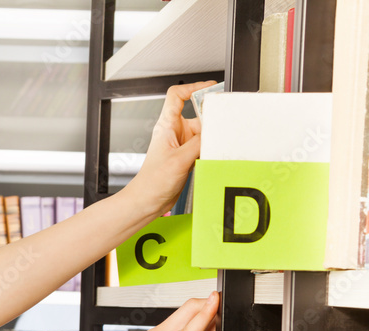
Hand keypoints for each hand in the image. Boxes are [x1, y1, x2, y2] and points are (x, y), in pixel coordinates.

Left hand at [124, 81, 214, 219]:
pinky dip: (211, 148)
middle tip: (224, 124)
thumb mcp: (179, 160)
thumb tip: (215, 132)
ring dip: (212, 137)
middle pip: (198, 115)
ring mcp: (181, 144)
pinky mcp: (186, 157)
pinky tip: (214, 155)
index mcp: (166, 126)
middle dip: (212, 119)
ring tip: (218, 145)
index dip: (194, 87)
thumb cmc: (152, 182)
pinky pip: (204, 146)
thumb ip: (199, 143)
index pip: (177, 96)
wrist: (147, 201)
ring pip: (204, 132)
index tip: (211, 87)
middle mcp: (174, 132)